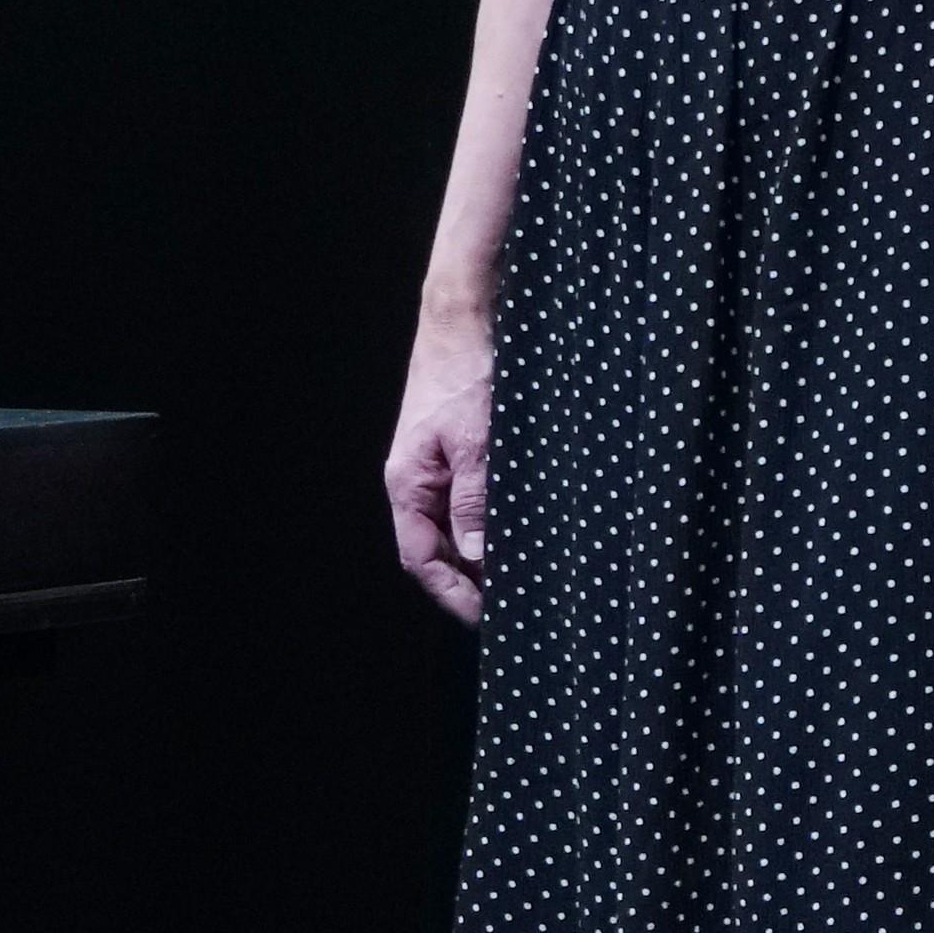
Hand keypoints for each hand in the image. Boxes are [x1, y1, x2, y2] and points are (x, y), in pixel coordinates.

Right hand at [386, 310, 493, 624]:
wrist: (466, 316)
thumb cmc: (465, 372)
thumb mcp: (477, 441)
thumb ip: (476, 500)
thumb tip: (480, 556)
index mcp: (409, 483)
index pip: (422, 558)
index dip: (452, 591)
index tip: (487, 616)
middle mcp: (419, 479)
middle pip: (439, 547)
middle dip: (472, 577)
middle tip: (514, 600)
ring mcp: (439, 464)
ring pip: (459, 524)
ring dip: (486, 549)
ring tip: (524, 571)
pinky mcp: (461, 448)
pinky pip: (473, 497)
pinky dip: (494, 518)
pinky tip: (522, 527)